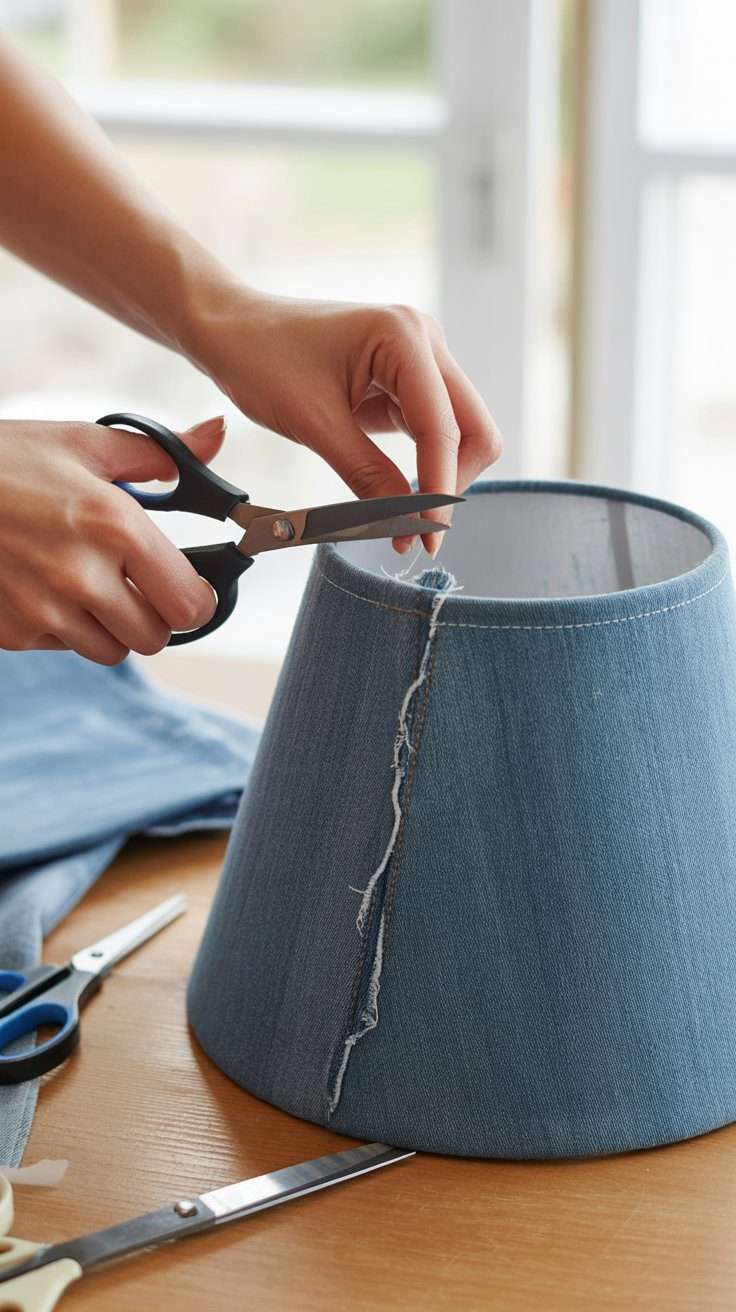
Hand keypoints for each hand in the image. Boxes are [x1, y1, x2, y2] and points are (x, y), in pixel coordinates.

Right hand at [0, 416, 223, 663]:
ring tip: (91, 583)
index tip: (192, 587)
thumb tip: (217, 434)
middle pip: (157, 637)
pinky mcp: (14, 632)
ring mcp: (44, 609)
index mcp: (113, 525)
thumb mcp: (83, 444)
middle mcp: (82, 575)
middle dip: (156, 614)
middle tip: (140, 584)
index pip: (189, 602)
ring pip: (113, 650)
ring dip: (113, 626)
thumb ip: (160, 453)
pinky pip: (65, 647)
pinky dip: (66, 626)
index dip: (199, 599)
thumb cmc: (7, 460)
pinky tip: (47, 586)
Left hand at [191, 293, 502, 553]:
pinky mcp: (406, 381)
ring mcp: (419, 359)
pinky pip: (432, 431)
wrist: (229, 327)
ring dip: (439, 479)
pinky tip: (396, 497)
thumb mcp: (312, 423)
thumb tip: (406, 523)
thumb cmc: (259, 358)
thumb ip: (367, 474)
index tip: (424, 540)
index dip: (439, 489)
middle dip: (450, 484)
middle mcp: (423, 341)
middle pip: (473, 428)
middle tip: (416, 534)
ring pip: (459, 433)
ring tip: (402, 522)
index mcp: (404, 336)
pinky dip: (421, 468)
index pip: (444, 427)